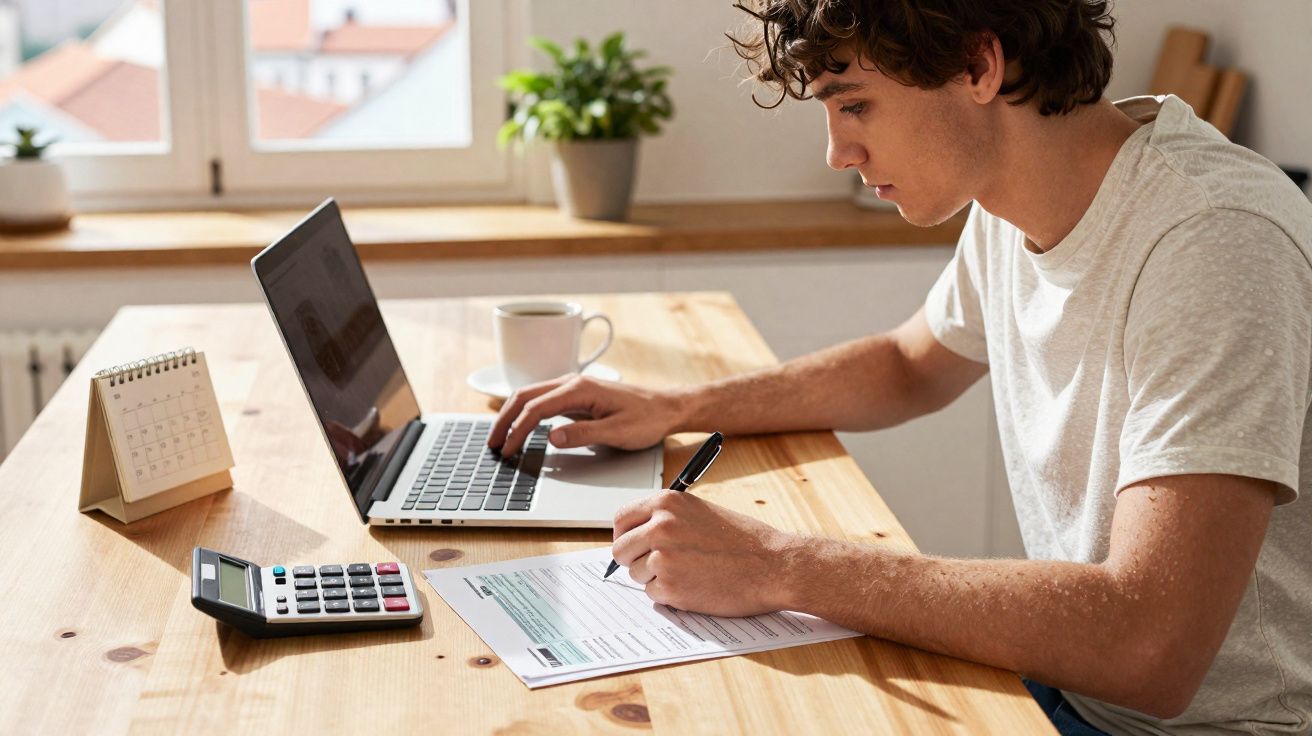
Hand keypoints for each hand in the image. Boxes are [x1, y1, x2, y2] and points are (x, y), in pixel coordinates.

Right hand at [488, 374, 688, 455]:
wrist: (667, 407)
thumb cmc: (647, 419)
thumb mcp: (617, 432)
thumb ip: (583, 434)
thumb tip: (551, 437)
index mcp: (579, 389)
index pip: (536, 408)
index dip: (518, 430)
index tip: (507, 450)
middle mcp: (573, 383)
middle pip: (525, 396)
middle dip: (504, 420)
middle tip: (492, 444)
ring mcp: (573, 388)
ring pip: (531, 396)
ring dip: (512, 415)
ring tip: (501, 437)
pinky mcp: (577, 396)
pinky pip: (543, 401)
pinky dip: (526, 413)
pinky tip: (522, 427)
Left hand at [611, 491, 797, 616]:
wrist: (773, 566)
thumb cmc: (744, 540)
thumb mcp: (701, 512)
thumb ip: (667, 518)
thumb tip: (637, 533)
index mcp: (667, 502)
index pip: (622, 519)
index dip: (624, 535)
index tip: (631, 545)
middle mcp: (659, 526)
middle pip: (621, 549)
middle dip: (634, 560)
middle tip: (658, 566)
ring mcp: (662, 557)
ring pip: (635, 574)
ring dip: (655, 578)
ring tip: (689, 573)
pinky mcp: (670, 586)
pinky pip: (653, 594)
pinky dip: (670, 595)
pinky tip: (695, 586)